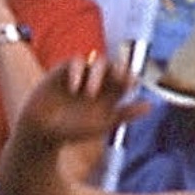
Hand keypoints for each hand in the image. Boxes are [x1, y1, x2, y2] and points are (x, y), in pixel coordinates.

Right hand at [18, 55, 146, 148]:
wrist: (44, 132)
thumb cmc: (73, 132)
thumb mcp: (103, 123)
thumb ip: (126, 114)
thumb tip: (150, 105)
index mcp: (109, 95)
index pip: (125, 78)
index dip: (130, 77)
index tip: (132, 83)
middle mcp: (97, 82)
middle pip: (113, 66)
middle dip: (117, 69)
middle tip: (118, 79)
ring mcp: (82, 75)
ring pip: (97, 62)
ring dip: (97, 75)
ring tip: (90, 94)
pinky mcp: (64, 71)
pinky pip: (76, 63)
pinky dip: (77, 73)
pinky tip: (75, 89)